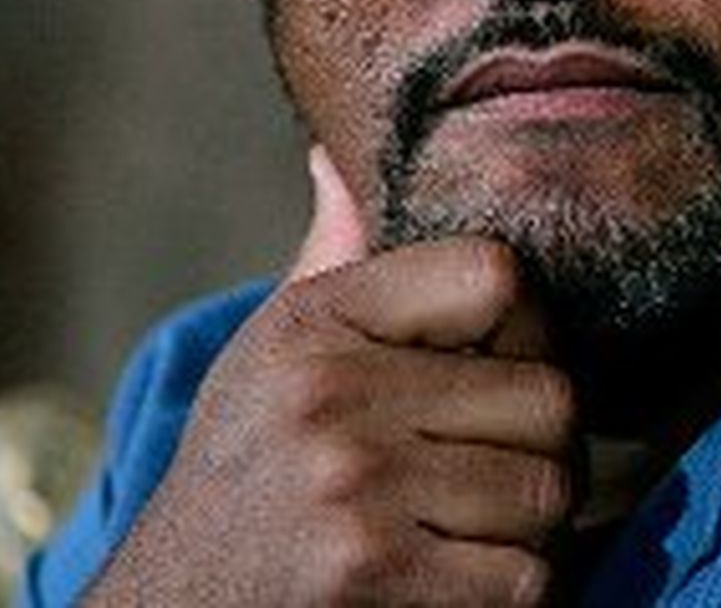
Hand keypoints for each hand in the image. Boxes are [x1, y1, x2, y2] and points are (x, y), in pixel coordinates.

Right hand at [86, 149, 576, 605]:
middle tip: (498, 466)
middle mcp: (331, 395)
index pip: (499, 275)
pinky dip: (513, 588)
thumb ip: (331, 257)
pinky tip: (460, 578)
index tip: (499, 369)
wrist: (168, 607)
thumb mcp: (272, 351)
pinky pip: (527, 576)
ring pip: (549, 490)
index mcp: (317, 320)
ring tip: (472, 522)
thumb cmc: (248, 468)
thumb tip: (333, 157)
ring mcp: (353, 488)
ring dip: (531, 524)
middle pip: (552, 397)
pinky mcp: (373, 573)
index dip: (528, 328)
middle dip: (544, 445)